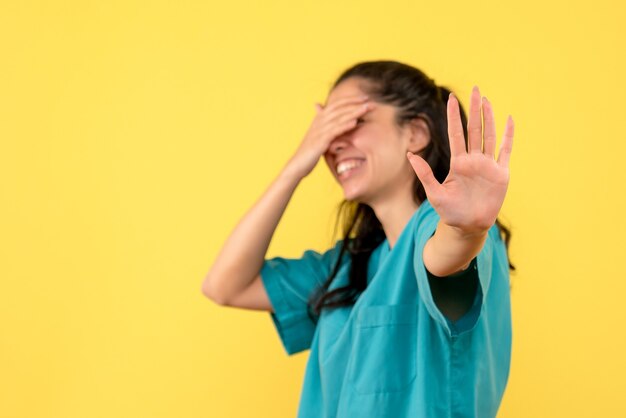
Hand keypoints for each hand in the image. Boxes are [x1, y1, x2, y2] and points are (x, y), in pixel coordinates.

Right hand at [285, 94, 374, 178]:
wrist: (297, 165)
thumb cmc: (309, 152)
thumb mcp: (318, 136)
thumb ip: (326, 127)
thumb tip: (334, 124)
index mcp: (319, 119)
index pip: (336, 104)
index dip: (350, 100)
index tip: (364, 98)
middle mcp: (318, 122)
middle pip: (339, 108)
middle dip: (355, 104)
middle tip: (370, 101)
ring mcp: (319, 131)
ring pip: (338, 118)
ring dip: (353, 112)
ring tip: (366, 108)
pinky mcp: (320, 142)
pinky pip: (334, 131)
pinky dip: (344, 126)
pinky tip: (354, 122)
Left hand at [406, 86, 514, 234]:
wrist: (467, 227)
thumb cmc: (450, 212)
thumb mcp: (435, 193)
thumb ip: (424, 173)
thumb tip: (409, 154)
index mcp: (458, 163)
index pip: (456, 133)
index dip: (454, 116)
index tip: (451, 98)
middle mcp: (473, 161)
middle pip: (475, 129)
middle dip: (475, 109)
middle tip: (476, 89)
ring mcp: (488, 166)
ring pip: (489, 136)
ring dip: (490, 118)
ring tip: (487, 99)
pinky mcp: (501, 174)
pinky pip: (505, 151)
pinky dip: (508, 136)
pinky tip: (510, 120)